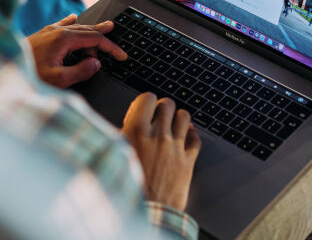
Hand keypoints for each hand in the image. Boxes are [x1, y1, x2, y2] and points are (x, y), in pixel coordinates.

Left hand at [27, 14, 126, 87]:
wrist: (2, 69)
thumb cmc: (27, 75)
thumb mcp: (58, 79)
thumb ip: (81, 71)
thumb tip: (95, 63)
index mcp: (64, 39)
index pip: (95, 40)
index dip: (111, 48)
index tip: (121, 56)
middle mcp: (56, 31)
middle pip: (87, 31)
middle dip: (103, 35)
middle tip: (116, 32)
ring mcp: (48, 31)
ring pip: (75, 27)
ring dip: (89, 31)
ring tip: (103, 28)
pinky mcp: (40, 35)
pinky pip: (61, 24)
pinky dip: (71, 22)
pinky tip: (73, 17)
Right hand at [121, 93, 200, 210]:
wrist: (147, 213)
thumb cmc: (127, 187)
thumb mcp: (116, 156)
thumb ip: (120, 137)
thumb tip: (124, 125)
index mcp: (136, 132)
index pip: (147, 98)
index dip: (146, 102)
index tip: (144, 108)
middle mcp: (158, 136)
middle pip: (167, 104)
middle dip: (162, 108)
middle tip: (158, 117)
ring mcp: (175, 148)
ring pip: (184, 116)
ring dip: (178, 119)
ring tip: (172, 126)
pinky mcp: (188, 161)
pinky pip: (196, 138)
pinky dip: (192, 135)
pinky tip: (185, 138)